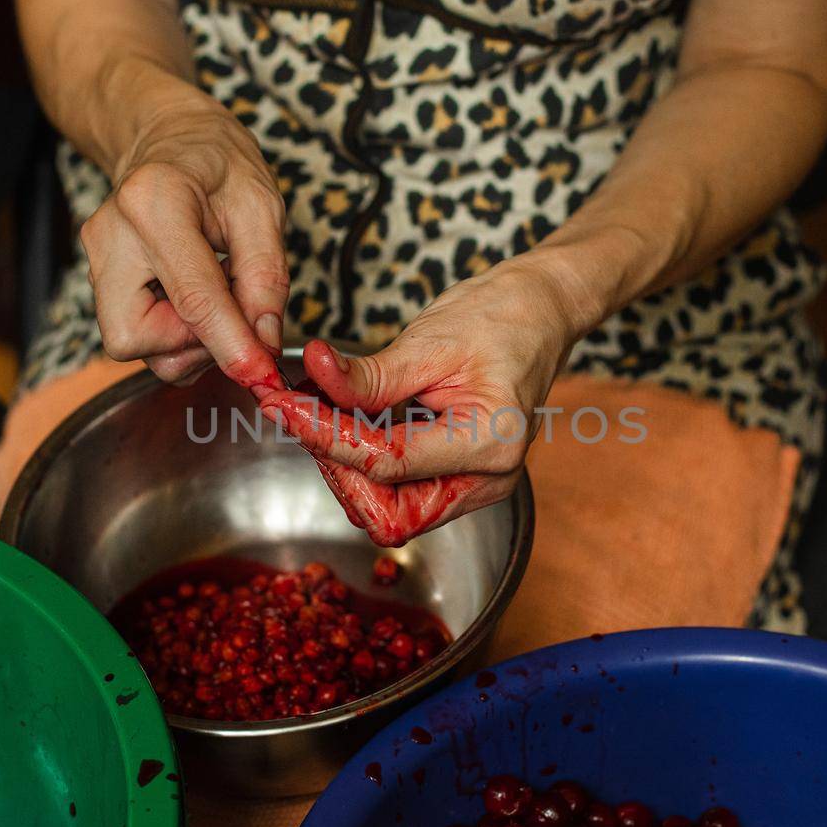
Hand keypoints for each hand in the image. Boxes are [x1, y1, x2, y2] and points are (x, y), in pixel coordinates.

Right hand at [80, 88, 287, 389]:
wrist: (172, 138)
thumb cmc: (218, 164)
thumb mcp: (262, 206)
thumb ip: (266, 277)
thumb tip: (264, 343)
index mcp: (154, 202)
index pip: (192, 299)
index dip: (230, 346)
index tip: (262, 376)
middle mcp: (110, 235)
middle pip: (135, 337)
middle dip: (191, 343)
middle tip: (235, 313)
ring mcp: (95, 257)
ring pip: (130, 343)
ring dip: (184, 339)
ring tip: (216, 293)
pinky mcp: (96, 275)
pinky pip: (133, 332)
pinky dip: (171, 331)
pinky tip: (193, 295)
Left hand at [260, 259, 578, 544]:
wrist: (538, 314)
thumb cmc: (500, 319)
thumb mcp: (430, 340)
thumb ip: (369, 375)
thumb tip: (314, 373)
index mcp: (492, 443)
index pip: (388, 464)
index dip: (329, 438)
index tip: (287, 405)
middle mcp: (487, 480)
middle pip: (386, 511)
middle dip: (337, 465)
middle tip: (301, 410)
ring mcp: (473, 486)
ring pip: (386, 510)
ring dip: (344, 466)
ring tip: (320, 409)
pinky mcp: (455, 480)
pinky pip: (397, 492)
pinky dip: (361, 462)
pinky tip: (343, 421)